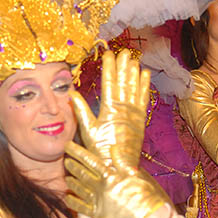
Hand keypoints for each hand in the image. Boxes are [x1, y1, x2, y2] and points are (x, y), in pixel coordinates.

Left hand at [64, 141, 169, 217]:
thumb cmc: (146, 195)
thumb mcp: (135, 174)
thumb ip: (122, 161)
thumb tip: (113, 147)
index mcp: (110, 176)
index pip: (90, 160)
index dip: (77, 152)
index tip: (68, 145)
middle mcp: (101, 187)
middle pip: (82, 174)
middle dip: (73, 166)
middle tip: (65, 160)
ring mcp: (98, 201)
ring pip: (80, 189)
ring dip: (72, 182)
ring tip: (67, 178)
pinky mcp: (98, 215)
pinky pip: (81, 208)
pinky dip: (72, 202)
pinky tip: (67, 198)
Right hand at [70, 49, 150, 166]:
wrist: (119, 166)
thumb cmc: (100, 150)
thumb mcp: (87, 131)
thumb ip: (81, 111)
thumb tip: (72, 94)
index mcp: (109, 109)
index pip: (109, 83)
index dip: (109, 67)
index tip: (109, 54)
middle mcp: (123, 108)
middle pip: (123, 82)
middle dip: (123, 65)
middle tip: (124, 51)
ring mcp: (134, 113)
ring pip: (135, 87)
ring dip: (134, 72)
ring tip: (134, 58)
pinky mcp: (141, 119)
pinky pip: (144, 98)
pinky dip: (145, 85)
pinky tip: (145, 74)